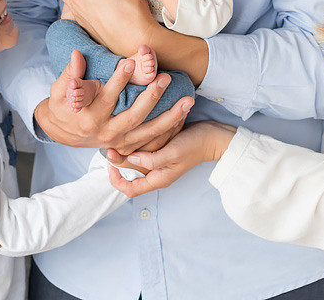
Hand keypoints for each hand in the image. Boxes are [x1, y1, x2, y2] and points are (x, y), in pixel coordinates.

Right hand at [35, 49, 193, 152]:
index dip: (119, 81)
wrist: (63, 131)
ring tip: (188, 101)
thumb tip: (76, 55)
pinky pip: (153, 140)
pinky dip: (169, 129)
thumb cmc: (62, 105)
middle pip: (133, 116)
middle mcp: (106, 132)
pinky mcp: (129, 145)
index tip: (131, 63)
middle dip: (151, 96)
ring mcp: (119, 141)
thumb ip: (70, 74)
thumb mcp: (60, 90)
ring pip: (148, 131)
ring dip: (170, 117)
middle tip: (165, 78)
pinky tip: (184, 115)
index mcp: (89, 117)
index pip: (107, 98)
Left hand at [106, 121, 237, 197]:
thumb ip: (152, 159)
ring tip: (117, 138)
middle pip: (130, 173)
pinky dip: (136, 145)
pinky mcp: (163, 151)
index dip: (116, 180)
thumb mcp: (173, 153)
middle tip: (110, 145)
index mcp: (159, 179)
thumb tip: (130, 158)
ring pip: (136, 162)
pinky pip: (144, 152)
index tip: (110, 163)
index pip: (130, 190)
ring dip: (126, 152)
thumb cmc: (196, 145)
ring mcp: (160, 162)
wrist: (214, 136)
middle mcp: (157, 173)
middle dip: (118, 161)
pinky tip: (132, 134)